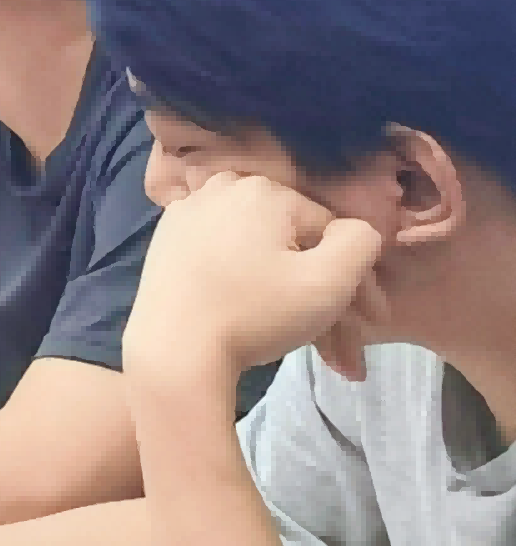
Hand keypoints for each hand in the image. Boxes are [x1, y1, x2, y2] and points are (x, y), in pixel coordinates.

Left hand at [123, 171, 388, 392]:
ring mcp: (190, 216)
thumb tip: (358, 230)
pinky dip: (258, 291)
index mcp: (263, 190)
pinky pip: (232, 261)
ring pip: (267, 259)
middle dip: (332, 302)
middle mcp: (223, 190)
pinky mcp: (171, 244)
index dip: (361, 281)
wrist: (174, 353)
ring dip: (301, 306)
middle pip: (297, 247)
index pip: (332, 233)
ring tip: (322, 355)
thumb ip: (361, 242)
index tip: (373, 322)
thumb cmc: (255, 313)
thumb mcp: (328, 279)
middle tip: (345, 354)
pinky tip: (274, 328)